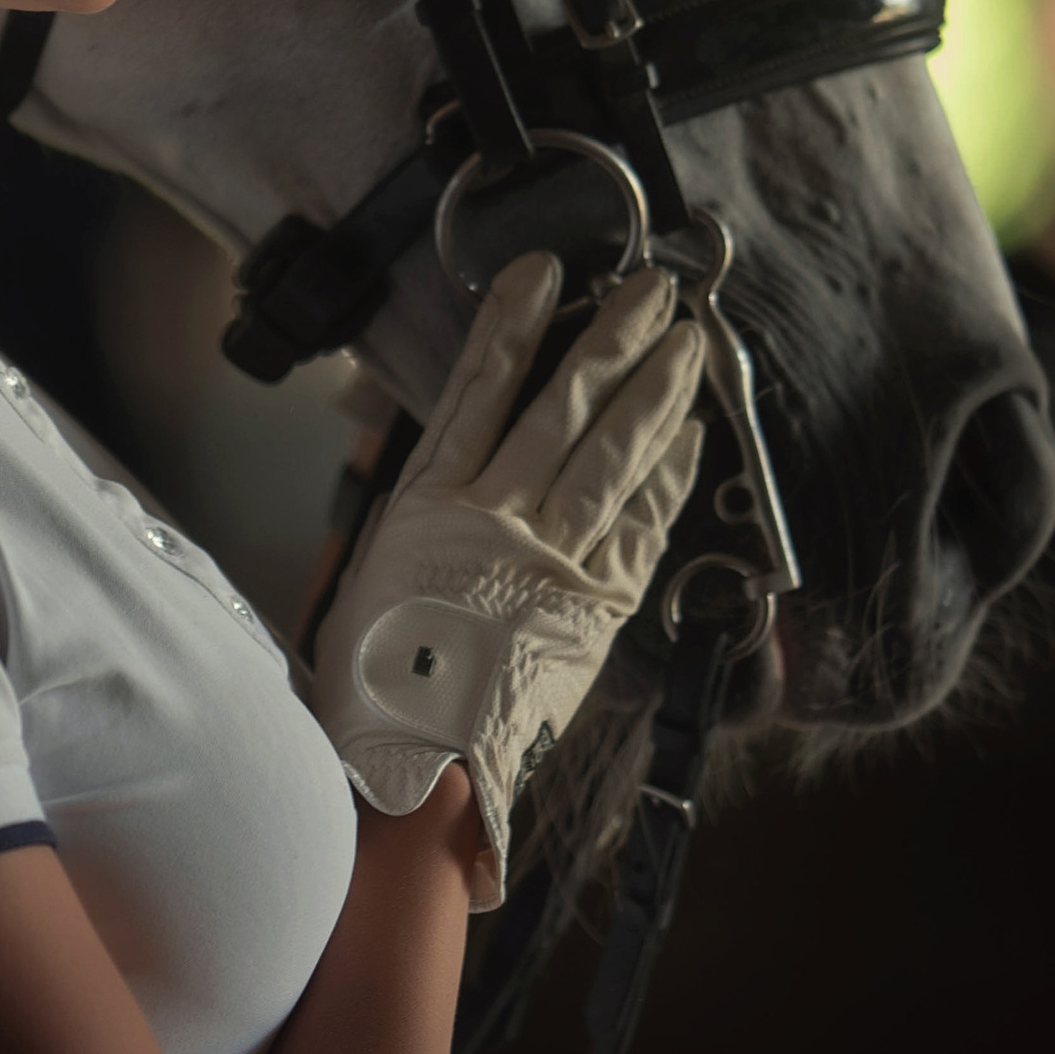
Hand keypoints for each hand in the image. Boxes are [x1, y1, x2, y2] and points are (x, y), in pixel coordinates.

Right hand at [309, 254, 705, 908]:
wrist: (413, 781)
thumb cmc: (371, 693)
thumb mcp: (365, 584)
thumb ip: (412, 523)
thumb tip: (441, 470)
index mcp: (424, 508)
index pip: (476, 390)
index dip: (513, 325)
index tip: (544, 272)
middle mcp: (492, 522)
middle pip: (563, 409)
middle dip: (611, 339)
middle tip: (652, 288)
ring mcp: (549, 565)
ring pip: (612, 458)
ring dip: (654, 393)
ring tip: (686, 341)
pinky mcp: (593, 612)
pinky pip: (640, 531)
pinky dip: (666, 481)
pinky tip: (689, 440)